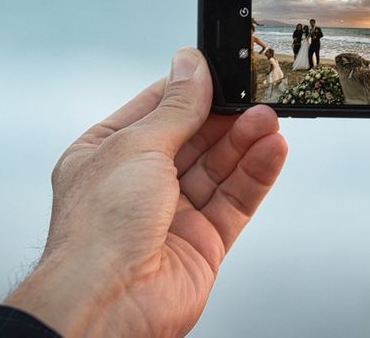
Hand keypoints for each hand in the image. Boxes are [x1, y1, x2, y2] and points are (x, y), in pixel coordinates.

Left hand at [5, 48, 287, 336]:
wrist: (108, 304)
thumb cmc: (98, 229)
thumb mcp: (137, 147)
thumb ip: (175, 108)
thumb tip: (191, 66)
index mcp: (109, 155)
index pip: (157, 111)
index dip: (189, 91)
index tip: (219, 72)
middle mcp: (140, 183)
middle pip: (194, 139)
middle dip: (225, 118)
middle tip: (254, 97)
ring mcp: (172, 213)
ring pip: (218, 169)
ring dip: (245, 142)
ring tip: (269, 119)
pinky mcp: (202, 241)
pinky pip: (234, 201)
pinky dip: (255, 175)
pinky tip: (271, 151)